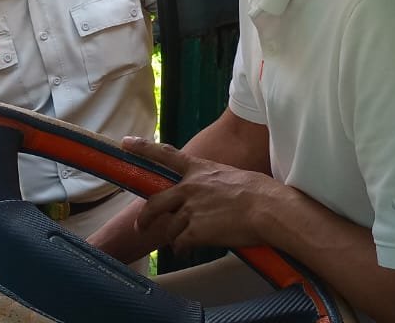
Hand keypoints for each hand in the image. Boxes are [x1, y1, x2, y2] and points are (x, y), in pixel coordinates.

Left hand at [124, 136, 292, 253]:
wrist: (268, 209)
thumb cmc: (260, 193)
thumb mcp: (234, 177)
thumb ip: (215, 185)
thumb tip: (215, 198)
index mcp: (199, 170)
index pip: (165, 155)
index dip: (143, 148)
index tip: (126, 142)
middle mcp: (189, 187)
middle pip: (155, 202)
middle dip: (145, 217)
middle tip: (141, 226)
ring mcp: (189, 209)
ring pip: (170, 227)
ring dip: (174, 237)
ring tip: (182, 245)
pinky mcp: (194, 231)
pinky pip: (180, 243)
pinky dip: (182, 249)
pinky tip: (187, 251)